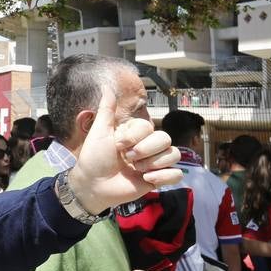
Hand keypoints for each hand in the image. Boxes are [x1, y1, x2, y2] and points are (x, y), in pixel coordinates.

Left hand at [68, 86, 181, 212]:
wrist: (93, 185)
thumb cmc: (94, 158)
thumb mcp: (99, 131)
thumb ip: (106, 109)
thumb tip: (106, 85)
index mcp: (136, 134)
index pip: (149, 127)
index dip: (135, 136)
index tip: (118, 145)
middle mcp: (148, 146)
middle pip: (165, 139)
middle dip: (145, 149)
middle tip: (128, 159)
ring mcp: (155, 162)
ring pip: (174, 154)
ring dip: (154, 163)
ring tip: (136, 169)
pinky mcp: (159, 179)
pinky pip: (176, 174)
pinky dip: (164, 176)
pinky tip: (146, 179)